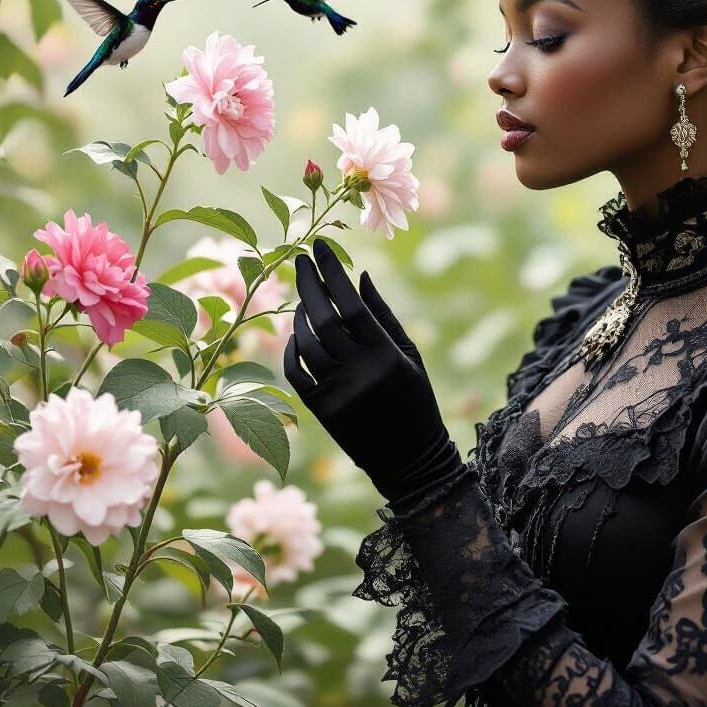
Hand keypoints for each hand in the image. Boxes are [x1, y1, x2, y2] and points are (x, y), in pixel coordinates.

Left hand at [283, 239, 462, 505]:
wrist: (409, 459)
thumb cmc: (416, 400)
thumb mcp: (410, 355)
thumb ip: (384, 314)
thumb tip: (360, 275)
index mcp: (386, 355)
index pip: (353, 303)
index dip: (334, 271)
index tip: (321, 246)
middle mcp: (360, 373)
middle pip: (324, 318)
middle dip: (309, 283)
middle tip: (300, 257)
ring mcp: (338, 393)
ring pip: (306, 344)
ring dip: (300, 315)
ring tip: (304, 296)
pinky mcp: (321, 412)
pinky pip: (295, 373)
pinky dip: (291, 349)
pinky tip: (295, 333)